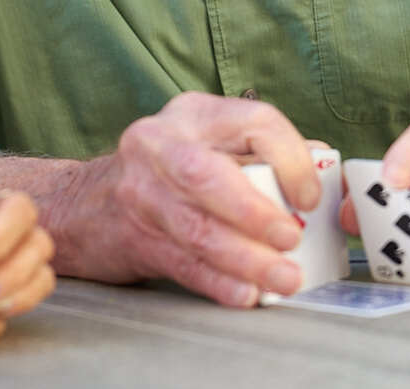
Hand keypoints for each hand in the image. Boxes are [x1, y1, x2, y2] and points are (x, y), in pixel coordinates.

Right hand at [54, 92, 320, 307]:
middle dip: (256, 212)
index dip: (292, 158)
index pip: (254, 121)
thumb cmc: (166, 172)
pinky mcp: (134, 237)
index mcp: (193, 114)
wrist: (84, 204)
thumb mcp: (207, 142)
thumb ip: (261, 154)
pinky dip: (218, 282)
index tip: (311, 198)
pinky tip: (245, 294)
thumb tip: (325, 171)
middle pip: (208, 175)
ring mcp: (140, 191)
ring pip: (197, 227)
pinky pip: (183, 262)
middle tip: (293, 239)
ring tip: (284, 279)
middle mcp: (159, 144)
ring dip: (246, 258)